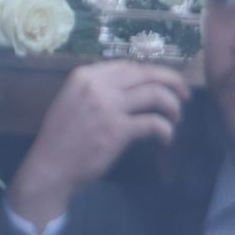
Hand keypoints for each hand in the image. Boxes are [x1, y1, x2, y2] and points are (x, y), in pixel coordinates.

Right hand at [5, 60, 191, 230]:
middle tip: (185, 93)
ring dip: (172, 105)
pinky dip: (165, 129)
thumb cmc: (61, 138)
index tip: (162, 83)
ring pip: (154, 94)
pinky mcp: (117, 131)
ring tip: (177, 116)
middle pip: (146, 73)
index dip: (150, 73)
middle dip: (172, 80)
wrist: (49, 169)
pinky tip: (167, 137)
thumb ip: (97, 88)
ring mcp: (109, 107)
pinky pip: (152, 122)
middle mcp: (98, 85)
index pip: (128, 65)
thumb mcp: (72, 100)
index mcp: (86, 74)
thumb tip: (131, 83)